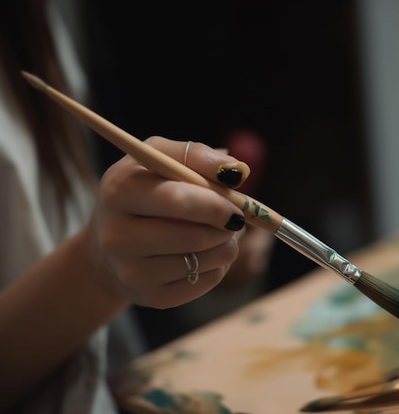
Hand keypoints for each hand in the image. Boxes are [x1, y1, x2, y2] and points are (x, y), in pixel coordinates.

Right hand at [88, 137, 250, 308]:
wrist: (109, 242)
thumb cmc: (144, 188)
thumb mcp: (159, 157)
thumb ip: (196, 155)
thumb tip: (236, 170)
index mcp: (119, 192)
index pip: (178, 201)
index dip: (216, 204)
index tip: (237, 203)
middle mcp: (117, 236)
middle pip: (194, 237)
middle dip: (225, 227)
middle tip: (234, 219)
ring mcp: (131, 272)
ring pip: (204, 260)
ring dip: (227, 245)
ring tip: (220, 232)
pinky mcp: (150, 297)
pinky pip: (205, 281)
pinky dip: (218, 265)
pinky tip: (206, 253)